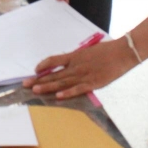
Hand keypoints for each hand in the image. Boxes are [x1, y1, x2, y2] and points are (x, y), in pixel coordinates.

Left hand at [22, 40, 136, 98]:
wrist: (122, 52)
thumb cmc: (107, 50)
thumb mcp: (88, 51)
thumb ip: (77, 58)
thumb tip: (68, 62)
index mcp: (75, 56)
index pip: (54, 60)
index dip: (43, 65)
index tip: (35, 70)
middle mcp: (76, 65)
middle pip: (54, 74)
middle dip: (39, 79)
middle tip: (25, 84)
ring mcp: (84, 75)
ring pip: (62, 82)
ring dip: (48, 87)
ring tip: (35, 90)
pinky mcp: (93, 83)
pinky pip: (77, 89)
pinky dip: (68, 93)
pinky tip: (58, 97)